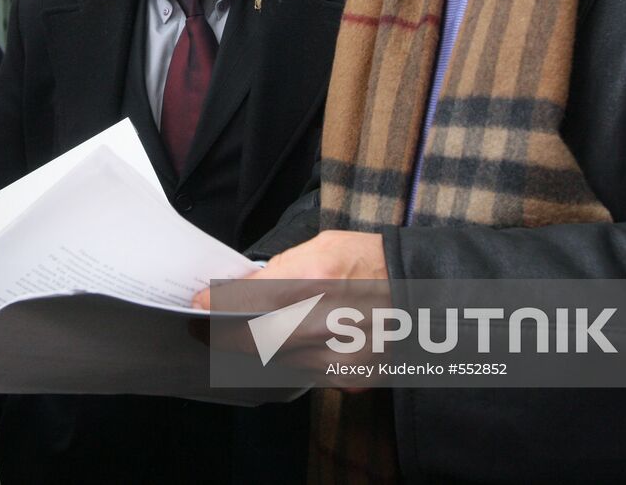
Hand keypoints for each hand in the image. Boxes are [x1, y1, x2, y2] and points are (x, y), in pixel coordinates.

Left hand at [195, 232, 389, 387]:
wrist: (426, 292)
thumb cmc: (372, 262)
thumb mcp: (322, 246)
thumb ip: (275, 270)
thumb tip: (235, 288)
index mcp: (314, 281)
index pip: (243, 303)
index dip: (214, 307)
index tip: (199, 306)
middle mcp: (324, 324)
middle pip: (252, 340)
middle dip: (227, 333)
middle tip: (210, 327)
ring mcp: (339, 357)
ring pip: (276, 361)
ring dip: (259, 347)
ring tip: (255, 329)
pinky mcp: (351, 378)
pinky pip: (306, 373)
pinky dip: (294, 359)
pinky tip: (297, 342)